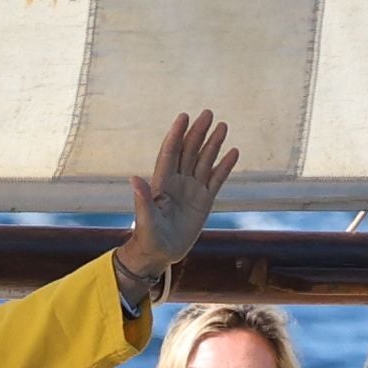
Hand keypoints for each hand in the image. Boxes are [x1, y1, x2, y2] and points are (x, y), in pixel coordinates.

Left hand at [116, 109, 239, 282]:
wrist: (159, 253)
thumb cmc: (148, 237)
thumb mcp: (145, 220)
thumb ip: (142, 200)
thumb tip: (134, 179)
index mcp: (162, 182)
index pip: (170, 152)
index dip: (177, 134)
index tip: (184, 116)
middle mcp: (178, 181)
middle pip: (189, 151)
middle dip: (198, 132)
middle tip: (208, 113)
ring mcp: (192, 189)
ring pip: (204, 161)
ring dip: (213, 144)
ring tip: (223, 126)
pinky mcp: (204, 201)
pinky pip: (216, 179)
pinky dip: (225, 166)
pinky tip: (233, 152)